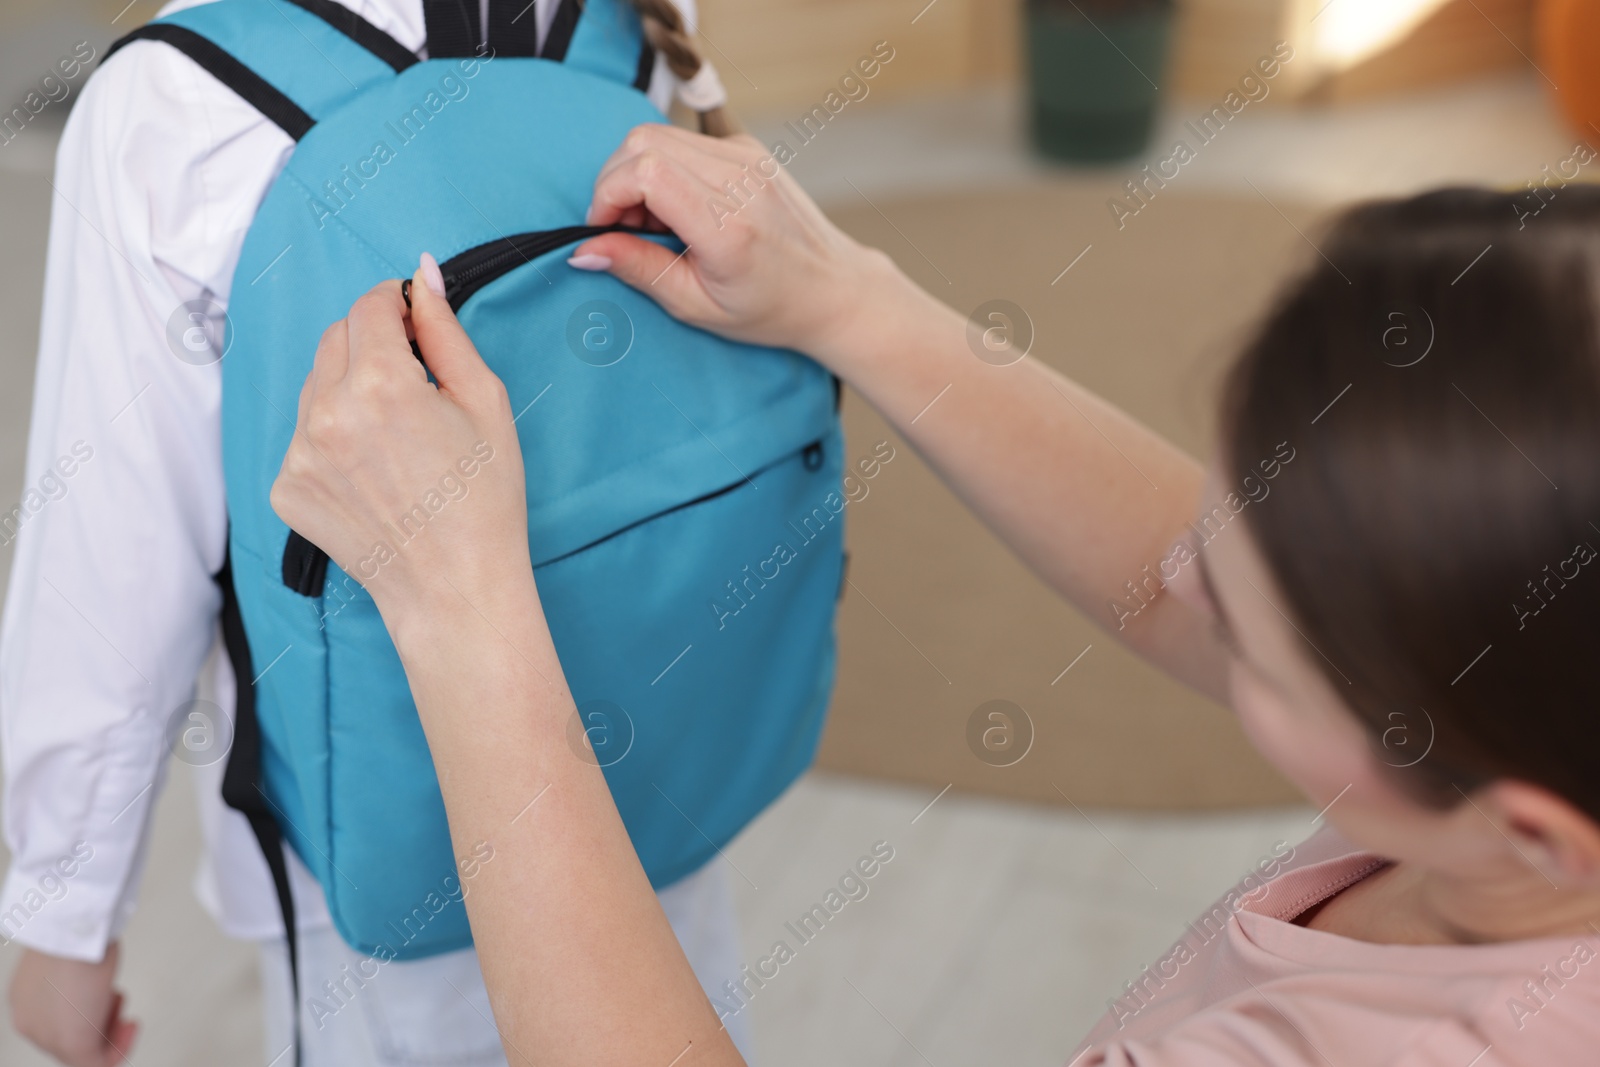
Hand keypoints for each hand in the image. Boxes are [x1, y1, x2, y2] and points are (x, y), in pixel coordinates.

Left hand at [9, 944, 136, 1066]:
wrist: (72, 932)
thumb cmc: (75, 934)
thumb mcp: (70, 958)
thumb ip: (73, 978)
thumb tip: (89, 981)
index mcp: (25, 1002)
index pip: (55, 1022)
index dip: (86, 1015)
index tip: (108, 1001)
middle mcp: (31, 1023)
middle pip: (68, 1040)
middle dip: (100, 1027)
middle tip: (120, 1011)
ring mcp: (47, 1036)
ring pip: (81, 1054)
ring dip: (110, 1035)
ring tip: (125, 1014)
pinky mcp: (72, 1043)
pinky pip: (97, 1064)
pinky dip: (119, 1049)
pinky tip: (131, 1028)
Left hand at [269, 258, 530, 633]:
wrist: (455, 589)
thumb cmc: (484, 501)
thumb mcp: (485, 403)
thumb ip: (445, 332)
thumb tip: (424, 274)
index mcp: (379, 384)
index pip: (368, 306)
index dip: (396, 303)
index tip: (414, 318)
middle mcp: (326, 414)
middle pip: (335, 338)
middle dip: (372, 341)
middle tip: (415, 379)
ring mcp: (298, 454)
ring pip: (316, 385)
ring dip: (351, 388)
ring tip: (398, 434)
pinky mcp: (286, 487)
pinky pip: (305, 435)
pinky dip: (335, 436)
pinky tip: (376, 469)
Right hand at [569, 124, 898, 362]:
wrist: (833, 289)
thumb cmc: (769, 309)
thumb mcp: (696, 305)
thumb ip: (638, 269)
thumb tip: (583, 249)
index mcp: (727, 226)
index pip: (645, 171)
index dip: (607, 194)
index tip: (602, 228)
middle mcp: (740, 180)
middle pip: (643, 141)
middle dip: (615, 182)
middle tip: (625, 228)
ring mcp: (747, 158)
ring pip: (659, 135)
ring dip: (637, 173)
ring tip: (653, 223)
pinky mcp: (748, 149)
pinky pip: (684, 142)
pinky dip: (664, 168)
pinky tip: (679, 209)